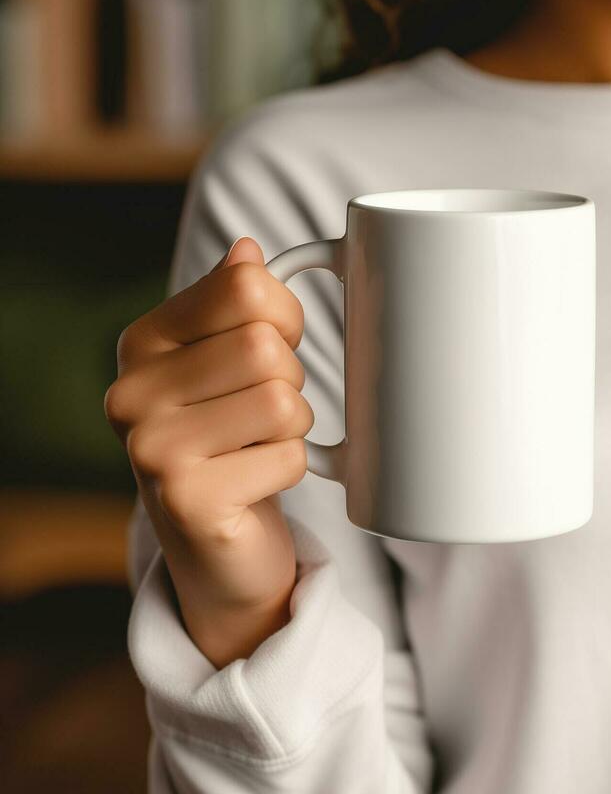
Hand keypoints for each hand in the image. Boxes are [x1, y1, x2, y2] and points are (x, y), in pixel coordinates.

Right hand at [105, 236, 313, 667]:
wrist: (219, 543)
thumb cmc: (233, 437)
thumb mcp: (229, 361)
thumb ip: (236, 304)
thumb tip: (248, 250)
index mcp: (144, 342)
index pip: (246, 286)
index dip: (284, 317)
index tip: (273, 347)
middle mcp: (133, 392)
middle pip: (266, 347)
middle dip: (290, 379)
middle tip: (265, 411)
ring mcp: (152, 450)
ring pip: (283, 402)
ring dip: (294, 426)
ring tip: (260, 444)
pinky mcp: (188, 502)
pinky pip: (290, 457)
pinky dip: (293, 469)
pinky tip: (257, 480)